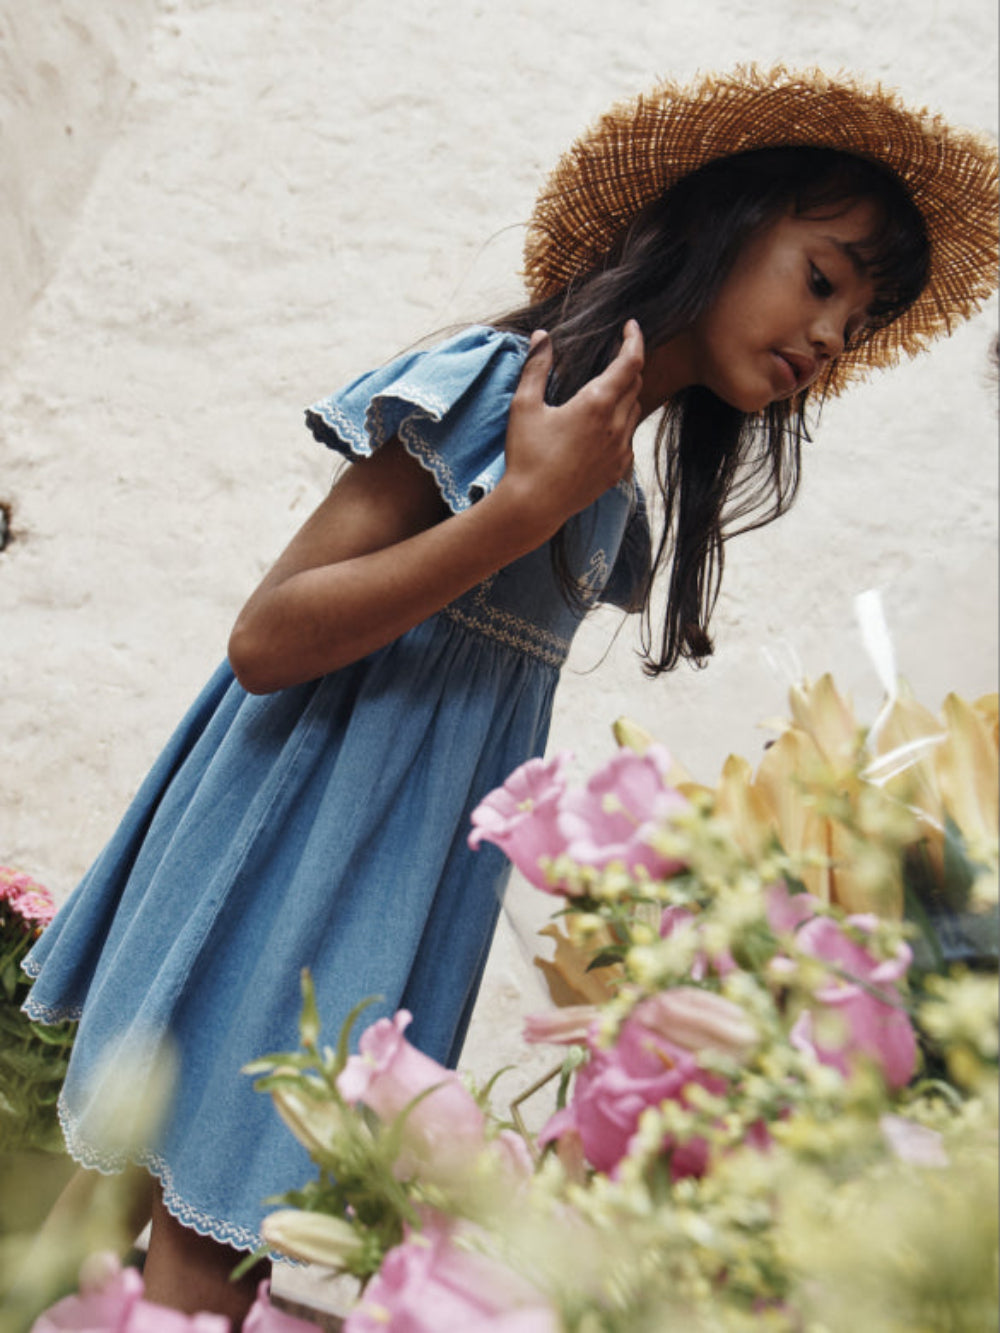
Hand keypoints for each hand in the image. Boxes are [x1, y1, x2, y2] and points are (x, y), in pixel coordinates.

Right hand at [501, 320, 644, 532]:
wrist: (534, 506)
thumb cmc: (526, 455)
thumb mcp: (525, 406)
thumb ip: (536, 367)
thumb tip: (542, 336)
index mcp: (597, 403)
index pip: (630, 361)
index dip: (634, 340)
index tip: (631, 327)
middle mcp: (617, 425)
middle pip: (635, 384)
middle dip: (626, 366)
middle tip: (612, 357)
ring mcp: (620, 450)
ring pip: (634, 411)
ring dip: (625, 396)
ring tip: (603, 393)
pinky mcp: (617, 471)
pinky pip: (628, 439)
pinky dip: (620, 426)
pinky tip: (600, 430)